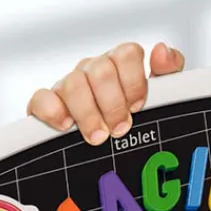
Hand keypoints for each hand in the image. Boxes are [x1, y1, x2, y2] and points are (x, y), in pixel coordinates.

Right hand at [27, 41, 183, 144]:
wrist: (106, 160)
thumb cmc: (130, 124)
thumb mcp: (157, 103)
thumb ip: (168, 76)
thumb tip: (162, 50)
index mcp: (120, 67)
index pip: (127, 53)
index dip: (134, 82)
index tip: (137, 108)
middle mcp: (92, 71)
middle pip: (100, 69)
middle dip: (112, 104)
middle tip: (119, 129)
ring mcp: (67, 86)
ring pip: (73, 83)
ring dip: (88, 114)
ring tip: (97, 137)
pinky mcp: (45, 105)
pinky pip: (42, 97)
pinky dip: (53, 112)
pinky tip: (66, 127)